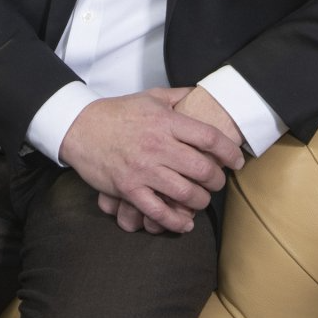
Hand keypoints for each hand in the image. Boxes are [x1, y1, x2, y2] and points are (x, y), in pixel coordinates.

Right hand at [60, 88, 243, 234]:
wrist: (80, 128)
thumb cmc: (117, 112)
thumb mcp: (149, 96)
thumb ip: (178, 96)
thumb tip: (202, 95)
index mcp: (164, 121)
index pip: (209, 137)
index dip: (229, 151)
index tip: (237, 159)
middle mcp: (157, 146)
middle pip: (203, 169)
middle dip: (217, 179)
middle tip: (217, 180)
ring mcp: (143, 170)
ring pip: (186, 194)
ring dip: (201, 201)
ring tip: (201, 198)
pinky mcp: (130, 189)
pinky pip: (160, 212)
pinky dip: (177, 222)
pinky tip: (185, 222)